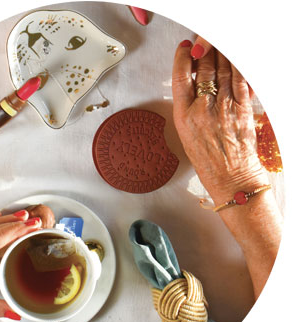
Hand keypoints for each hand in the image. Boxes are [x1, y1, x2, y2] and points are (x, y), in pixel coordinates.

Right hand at [172, 40, 267, 204]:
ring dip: (222, 53)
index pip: (180, 77)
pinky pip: (241, 78)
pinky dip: (238, 65)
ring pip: (224, 68)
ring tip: (219, 47)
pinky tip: (234, 59)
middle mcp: (203, 109)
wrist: (230, 176)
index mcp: (184, 116)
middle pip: (204, 68)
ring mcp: (224, 106)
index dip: (182, 58)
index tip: (184, 48)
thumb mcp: (186, 135)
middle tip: (204, 43)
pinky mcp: (243, 107)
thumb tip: (195, 88)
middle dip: (205, 50)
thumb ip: (189, 109)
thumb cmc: (208, 161)